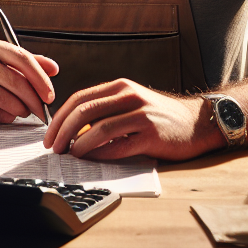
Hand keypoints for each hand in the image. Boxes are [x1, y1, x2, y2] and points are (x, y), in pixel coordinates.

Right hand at [0, 39, 58, 122]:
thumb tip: (54, 68)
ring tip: (24, 110)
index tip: (50, 94)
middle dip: (34, 101)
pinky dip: (7, 117)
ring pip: (7, 101)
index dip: (40, 79)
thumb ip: (31, 62)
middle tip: (42, 110)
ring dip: (21, 110)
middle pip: (17, 83)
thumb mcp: (5, 60)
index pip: (23, 59)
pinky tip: (8, 113)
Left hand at [42, 79, 220, 161]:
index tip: (49, 134)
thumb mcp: (132, 103)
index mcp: (120, 87)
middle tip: (53, 148)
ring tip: (70, 155)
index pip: (80, 98)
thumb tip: (72, 130)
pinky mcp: (151, 135)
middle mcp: (129, 96)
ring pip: (99, 129)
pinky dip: (101, 154)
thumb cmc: (160, 117)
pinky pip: (118, 146)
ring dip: (78, 145)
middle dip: (62, 131)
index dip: (59, 117)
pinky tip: (92, 160)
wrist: (198, 123)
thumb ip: (106, 110)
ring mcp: (141, 115)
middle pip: (84, 111)